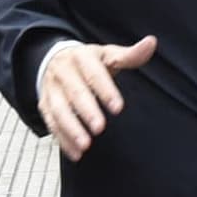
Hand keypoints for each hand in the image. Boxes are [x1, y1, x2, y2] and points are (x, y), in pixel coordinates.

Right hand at [37, 36, 158, 158]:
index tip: (118, 108)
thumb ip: (130, 55)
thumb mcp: (108, 54)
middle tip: (100, 128)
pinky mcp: (45, 105)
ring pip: (58, 110)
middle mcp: (63, 72)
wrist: (55, 59)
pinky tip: (76, 153)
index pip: (94, 74)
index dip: (106, 90)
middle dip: (86, 111)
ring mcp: (52, 89)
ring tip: (86, 145)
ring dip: (71, 129)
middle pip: (74, 93)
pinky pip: (51, 123)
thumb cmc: (89, 61)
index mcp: (81, 57)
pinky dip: (63, 140)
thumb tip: (151, 43)